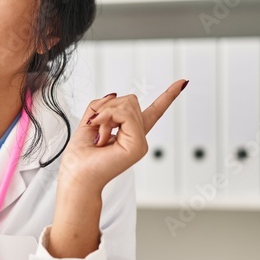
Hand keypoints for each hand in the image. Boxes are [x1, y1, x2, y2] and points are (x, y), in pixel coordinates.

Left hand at [59, 80, 187, 192]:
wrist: (77, 177)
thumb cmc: (80, 157)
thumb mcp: (89, 122)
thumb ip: (102, 106)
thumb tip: (113, 94)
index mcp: (129, 133)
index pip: (153, 112)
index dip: (168, 96)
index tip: (183, 83)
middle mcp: (138, 137)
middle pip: (130, 100)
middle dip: (108, 108)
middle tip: (97, 128)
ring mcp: (140, 142)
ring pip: (127, 104)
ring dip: (105, 115)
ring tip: (99, 137)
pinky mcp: (138, 145)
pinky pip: (124, 114)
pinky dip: (107, 118)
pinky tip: (101, 136)